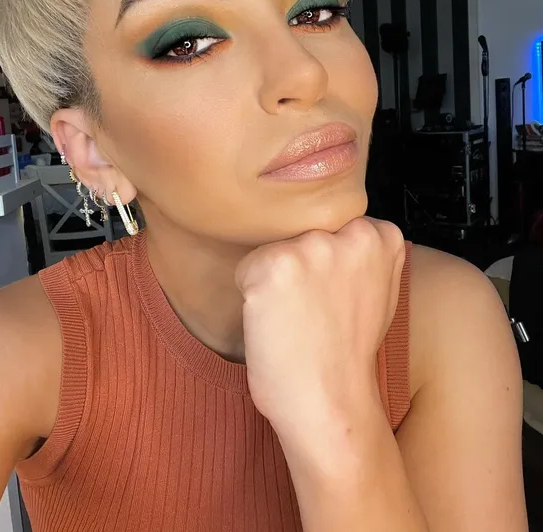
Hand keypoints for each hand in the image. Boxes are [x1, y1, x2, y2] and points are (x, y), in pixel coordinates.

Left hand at [236, 218, 404, 449]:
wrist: (331, 403)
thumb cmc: (348, 353)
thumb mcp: (378, 289)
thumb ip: (362, 253)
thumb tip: (334, 231)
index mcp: (381, 235)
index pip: (333, 225)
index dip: (327, 263)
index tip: (336, 295)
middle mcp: (350, 232)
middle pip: (302, 232)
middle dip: (301, 263)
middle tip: (315, 310)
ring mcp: (312, 248)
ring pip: (275, 248)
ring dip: (276, 278)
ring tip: (297, 316)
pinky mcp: (274, 265)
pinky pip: (247, 269)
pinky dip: (251, 295)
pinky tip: (277, 322)